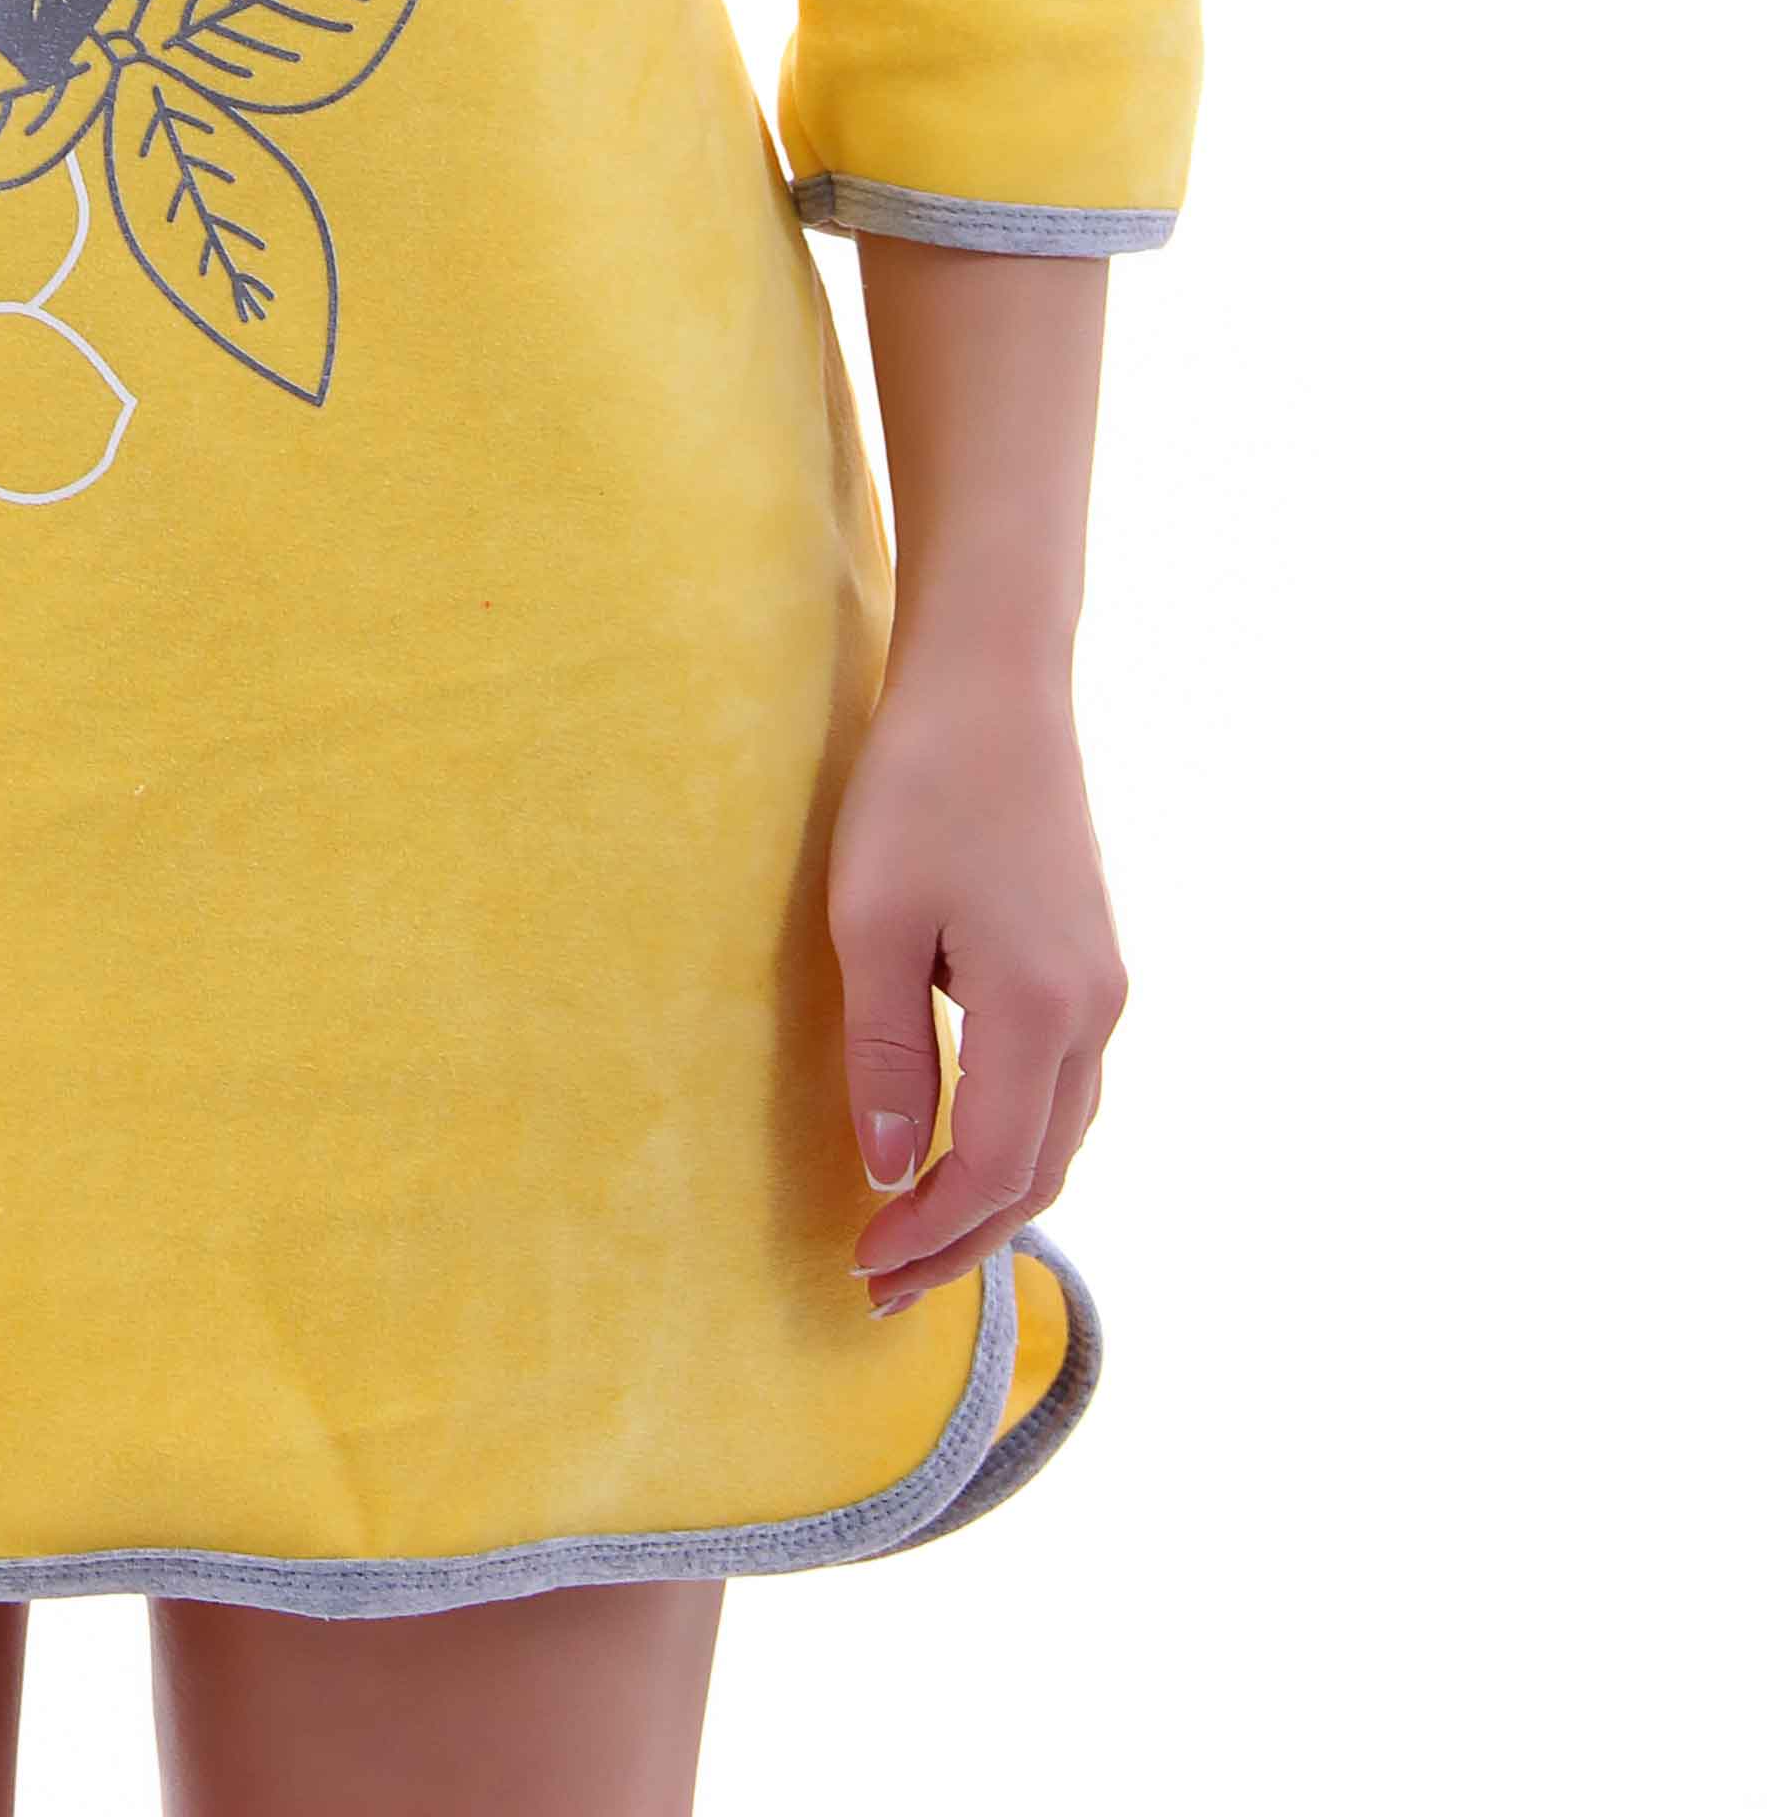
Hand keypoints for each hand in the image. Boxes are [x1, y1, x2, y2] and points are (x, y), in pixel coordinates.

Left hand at [827, 643, 1128, 1317]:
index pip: (994, 1170)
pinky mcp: (1092, 959)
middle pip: (1040, 1172)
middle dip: (963, 1239)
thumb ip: (888, 1055)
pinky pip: (1065, 1087)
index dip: (931, 1232)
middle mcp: (1094, 1013)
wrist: (994, 682)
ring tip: (915, 1234)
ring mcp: (1104, 986)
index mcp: (1040, 1012)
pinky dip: (1018, 1140)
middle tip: (882, 1285)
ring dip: (994, 1196)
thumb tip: (892, 1171)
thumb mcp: (872, 921)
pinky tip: (964, 1145)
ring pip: (1062, 1134)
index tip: (861, 1266)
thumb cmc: (920, 788)